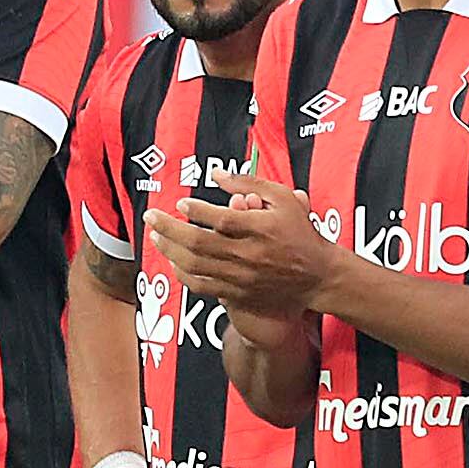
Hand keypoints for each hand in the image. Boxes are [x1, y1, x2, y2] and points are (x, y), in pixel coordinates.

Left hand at [156, 164, 336, 319]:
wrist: (316, 276)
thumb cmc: (300, 233)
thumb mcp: (283, 199)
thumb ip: (249, 183)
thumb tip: (216, 174)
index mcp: (262, 229)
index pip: (221, 220)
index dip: (197, 211)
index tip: (181, 203)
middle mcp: (249, 255)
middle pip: (199, 244)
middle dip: (169, 229)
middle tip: (152, 216)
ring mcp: (241, 277)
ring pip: (195, 266)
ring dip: (170, 250)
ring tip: (156, 236)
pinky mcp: (237, 293)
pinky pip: (201, 286)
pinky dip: (183, 273)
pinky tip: (173, 260)